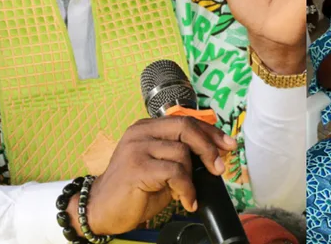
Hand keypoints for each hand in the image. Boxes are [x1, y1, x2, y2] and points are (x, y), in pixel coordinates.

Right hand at [81, 117, 237, 236]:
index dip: (211, 132)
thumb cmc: (134, 190)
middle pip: (187, 128)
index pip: (186, 121)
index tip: (228, 145)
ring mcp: (137, 148)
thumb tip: (216, 154)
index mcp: (147, 127)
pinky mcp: (137, 167)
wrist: (102, 210)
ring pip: (182, 153)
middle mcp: (141, 132)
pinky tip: (186, 200)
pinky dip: (186, 189)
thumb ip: (181, 155)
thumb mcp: (161, 167)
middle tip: (219, 168)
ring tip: (187, 193)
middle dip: (209, 148)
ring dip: (192, 178)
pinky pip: (175, 172)